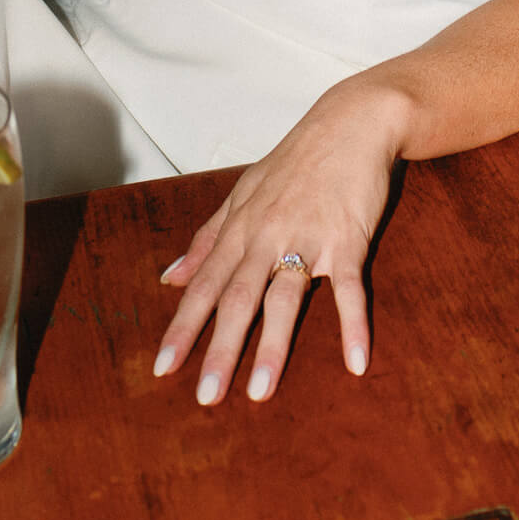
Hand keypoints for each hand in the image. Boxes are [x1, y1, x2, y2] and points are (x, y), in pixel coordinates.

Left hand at [153, 82, 405, 405]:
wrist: (351, 122)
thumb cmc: (296, 160)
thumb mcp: (244, 191)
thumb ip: (208, 237)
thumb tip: (169, 277)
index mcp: (241, 227)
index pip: (205, 284)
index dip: (183, 326)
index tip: (163, 368)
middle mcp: (268, 234)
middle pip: (238, 297)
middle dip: (220, 348)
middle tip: (206, 398)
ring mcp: (309, 236)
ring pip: (285, 297)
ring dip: (274, 345)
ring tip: (261, 392)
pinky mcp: (348, 238)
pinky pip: (348, 288)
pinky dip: (352, 324)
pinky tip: (355, 361)